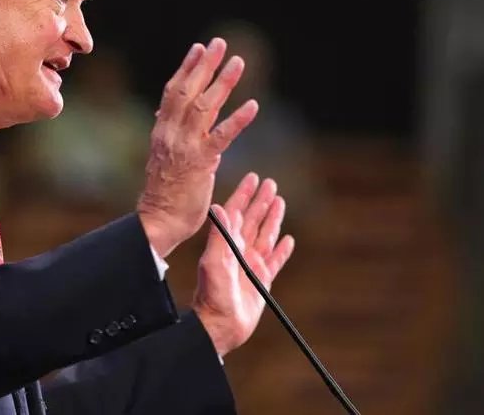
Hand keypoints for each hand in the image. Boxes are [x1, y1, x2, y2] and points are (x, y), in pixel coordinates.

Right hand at [137, 39, 257, 257]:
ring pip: (204, 107)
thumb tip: (166, 111)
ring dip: (223, 83)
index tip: (199, 48)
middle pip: (187, 91)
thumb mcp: (162, 155)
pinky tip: (253, 106)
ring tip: (238, 63)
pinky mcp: (201, 163)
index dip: (186, 68)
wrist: (159, 220)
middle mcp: (170, 134)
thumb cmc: (164, 191)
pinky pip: (222, 136)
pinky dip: (238, 120)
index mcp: (161, 131)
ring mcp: (185, 147)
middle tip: (220, 43)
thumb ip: (169, 132)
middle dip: (205, 65)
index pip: (172, 92)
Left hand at [193, 173, 294, 357]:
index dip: (244, 194)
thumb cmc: (213, 293)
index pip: (237, 211)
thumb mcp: (214, 261)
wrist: (221, 324)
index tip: (253, 177)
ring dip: (273, 218)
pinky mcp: (262, 280)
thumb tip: (218, 206)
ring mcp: (251, 264)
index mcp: (226, 243)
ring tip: (280, 201)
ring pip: (265, 235)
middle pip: (254, 219)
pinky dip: (282, 250)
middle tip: (271, 183)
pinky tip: (288, 239)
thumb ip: (219, 235)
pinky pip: (275, 260)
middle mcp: (239, 250)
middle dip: (261, 201)